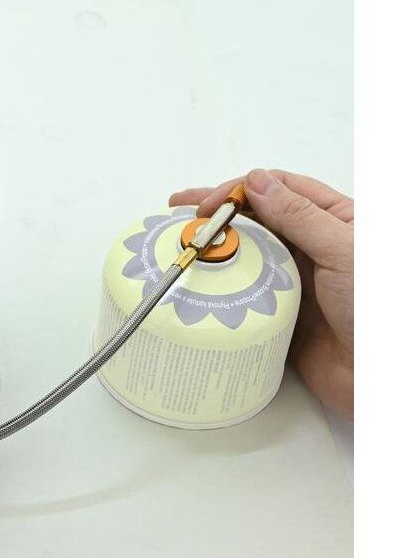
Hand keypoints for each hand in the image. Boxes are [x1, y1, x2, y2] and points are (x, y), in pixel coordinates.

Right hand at [170, 169, 353, 419]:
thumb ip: (298, 215)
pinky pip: (245, 291)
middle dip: (217, 212)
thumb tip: (255, 182)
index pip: (279, 189)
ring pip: (247, 252)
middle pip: (257, 217)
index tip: (208, 204)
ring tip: (183, 244)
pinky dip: (222, 283)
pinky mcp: (279, 310)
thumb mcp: (342, 250)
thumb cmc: (377, 309)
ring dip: (216, 245)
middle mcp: (312, 245)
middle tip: (179, 214)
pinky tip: (202, 280)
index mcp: (334, 220)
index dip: (239, 190)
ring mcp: (294, 277)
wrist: (377, 376)